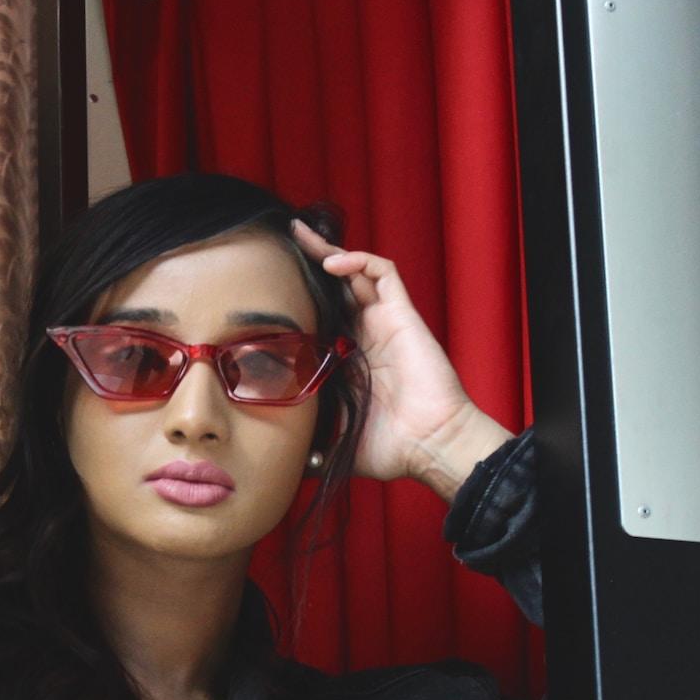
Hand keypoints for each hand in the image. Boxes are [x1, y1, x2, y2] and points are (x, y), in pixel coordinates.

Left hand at [291, 220, 511, 500]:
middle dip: (312, 261)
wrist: (429, 445)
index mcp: (350, 358)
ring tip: (302, 236)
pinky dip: (358, 261)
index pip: (322, 316)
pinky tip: (333, 263)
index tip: (269, 291)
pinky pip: (382, 273)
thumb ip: (312, 445)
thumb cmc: (391, 447)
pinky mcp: (402, 314)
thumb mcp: (336, 443)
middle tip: (285, 242)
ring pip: (356, 272)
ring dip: (329, 251)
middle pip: (337, 286)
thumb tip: (284, 463)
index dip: (301, 299)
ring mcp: (384, 322)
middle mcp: (366, 334)